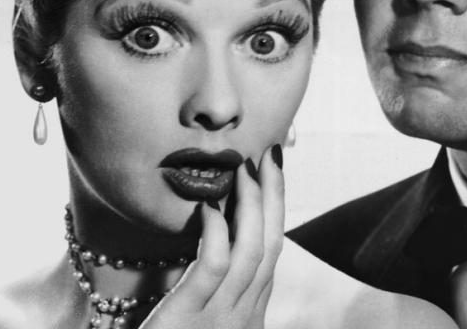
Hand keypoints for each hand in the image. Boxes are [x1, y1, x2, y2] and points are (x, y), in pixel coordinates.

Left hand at [139, 145, 284, 328]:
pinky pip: (213, 268)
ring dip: (253, 206)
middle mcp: (245, 316)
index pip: (270, 253)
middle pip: (270, 246)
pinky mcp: (190, 317)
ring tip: (246, 169)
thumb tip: (211, 238)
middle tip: (271, 155)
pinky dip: (218, 234)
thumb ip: (207, 288)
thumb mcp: (197, 320)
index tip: (272, 173)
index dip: (276, 210)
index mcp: (247, 314)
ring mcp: (223, 319)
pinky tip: (212, 208)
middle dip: (275, 197)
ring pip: (251, 252)